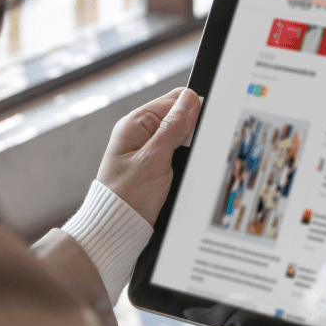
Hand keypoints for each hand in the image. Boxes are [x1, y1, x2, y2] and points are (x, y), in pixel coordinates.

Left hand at [96, 87, 199, 225]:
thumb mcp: (153, 160)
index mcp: (136, 123)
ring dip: (189, 149)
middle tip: (191, 152)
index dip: (194, 108)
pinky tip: (183, 173)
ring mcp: (148, 148)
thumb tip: (190, 99)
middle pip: (180, 118)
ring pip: (182, 137)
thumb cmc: (127, 197)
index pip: (174, 100)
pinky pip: (177, 154)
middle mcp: (141, 132)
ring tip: (184, 166)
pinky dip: (184, 162)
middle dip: (192, 131)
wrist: (118, 227)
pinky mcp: (154, 164)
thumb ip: (173, 128)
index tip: (207, 124)